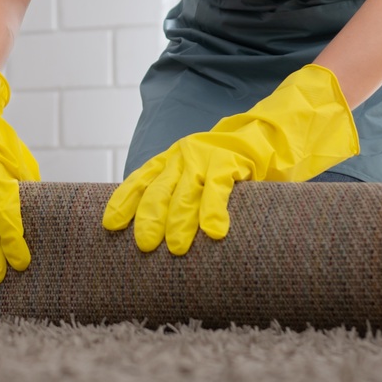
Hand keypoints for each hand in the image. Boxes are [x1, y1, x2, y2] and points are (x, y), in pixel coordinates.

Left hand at [101, 63, 358, 255]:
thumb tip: (160, 236)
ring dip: (180, 221)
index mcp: (171, 159)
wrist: (271, 133)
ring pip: (186, 192)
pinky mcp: (232, 160)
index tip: (110, 225)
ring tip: (176, 248)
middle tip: (144, 246)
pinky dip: (213, 210)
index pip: (141, 180)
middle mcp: (183, 155)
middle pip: (159, 190)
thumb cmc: (232, 165)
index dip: (124, 201)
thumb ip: (181, 195)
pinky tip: (213, 232)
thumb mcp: (200, 175)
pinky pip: (218, 188)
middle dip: (149, 218)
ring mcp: (206, 156)